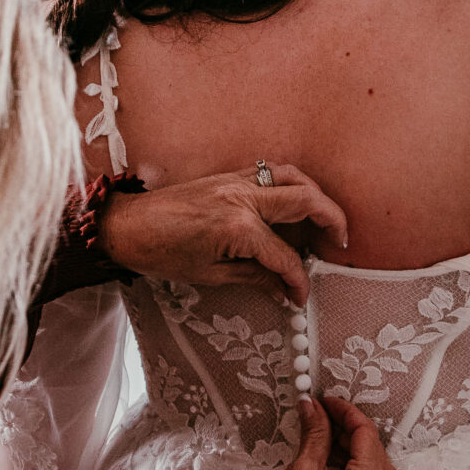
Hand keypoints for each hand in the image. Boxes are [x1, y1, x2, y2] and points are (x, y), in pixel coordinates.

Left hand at [98, 168, 348, 306]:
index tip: (300, 298)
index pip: (285, 256)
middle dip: (332, 220)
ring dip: (316, 195)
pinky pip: (271, 172)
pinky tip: (295, 203)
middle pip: (304, 200)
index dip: (298, 281)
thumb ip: (254, 278)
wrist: (127, 226)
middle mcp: (242, 197)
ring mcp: (235, 181)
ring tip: (325, 219)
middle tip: (342, 243)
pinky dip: (291, 185)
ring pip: (292, 176)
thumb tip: (282, 291)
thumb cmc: (161, 254)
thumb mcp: (210, 275)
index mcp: (237, 227)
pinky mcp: (228, 176)